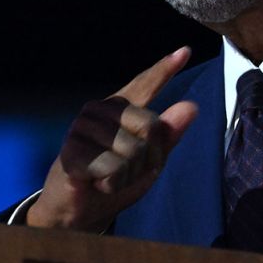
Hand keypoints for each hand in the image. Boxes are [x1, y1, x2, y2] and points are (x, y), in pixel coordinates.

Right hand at [27, 47, 198, 230]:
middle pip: (151, 127)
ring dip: (128, 176)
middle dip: (149, 159)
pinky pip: (112, 169)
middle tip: (128, 172)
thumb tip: (192, 107)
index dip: (165, 68)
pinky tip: (97, 184)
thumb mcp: (150, 161)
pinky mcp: (71, 150)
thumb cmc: (116, 180)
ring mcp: (82, 127)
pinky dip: (112, 185)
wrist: (81, 211)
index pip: (145, 84)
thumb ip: (168, 135)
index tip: (185, 51)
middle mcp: (100, 109)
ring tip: (109, 178)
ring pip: (133, 152)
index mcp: (120, 107)